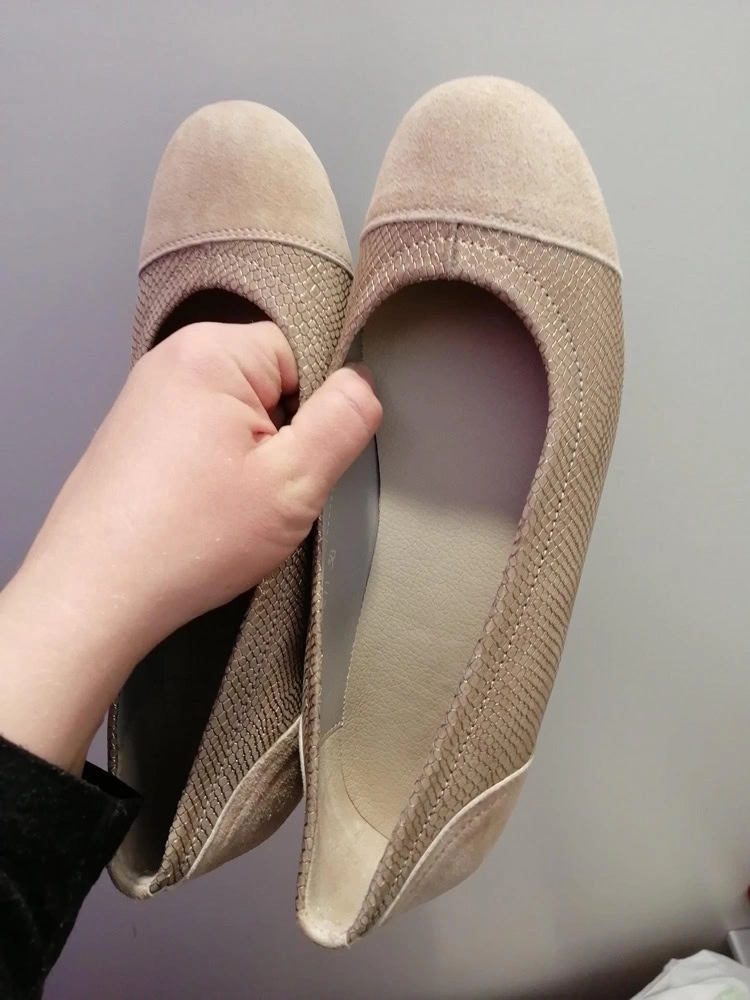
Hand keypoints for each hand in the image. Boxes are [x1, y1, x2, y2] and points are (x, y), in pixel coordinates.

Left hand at [0, 321, 380, 770]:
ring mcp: (146, 394)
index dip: (316, 408)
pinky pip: (201, 430)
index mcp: (213, 352)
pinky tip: (203, 507)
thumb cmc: (190, 540)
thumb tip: (364, 382)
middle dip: (281, 432)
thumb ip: (343, 422)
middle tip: (265, 490)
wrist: (95, 593)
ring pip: (236, 409)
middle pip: (268, 378)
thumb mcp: (292, 483)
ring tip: (229, 504)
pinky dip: (214, 465)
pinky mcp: (134, 431)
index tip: (298, 460)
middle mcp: (172, 358)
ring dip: (248, 454)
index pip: (302, 350)